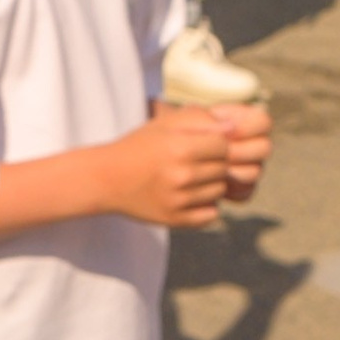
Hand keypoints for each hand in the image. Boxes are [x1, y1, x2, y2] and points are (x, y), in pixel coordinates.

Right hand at [111, 104, 260, 226]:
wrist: (107, 179)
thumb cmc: (140, 146)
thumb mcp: (165, 123)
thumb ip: (200, 119)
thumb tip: (232, 129)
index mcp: (180, 148)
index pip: (223, 146)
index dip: (214, 144)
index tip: (199, 145)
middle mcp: (181, 176)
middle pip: (223, 169)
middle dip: (212, 164)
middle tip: (191, 162)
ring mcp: (179, 201)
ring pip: (219, 192)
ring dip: (209, 184)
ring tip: (187, 178)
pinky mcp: (176, 220)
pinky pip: (211, 214)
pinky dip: (204, 206)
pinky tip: (186, 196)